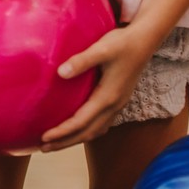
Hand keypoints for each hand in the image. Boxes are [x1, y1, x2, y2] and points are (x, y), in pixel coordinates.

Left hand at [40, 26, 161, 150]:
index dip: (62, 132)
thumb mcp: (101, 48)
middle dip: (65, 142)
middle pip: (87, 133)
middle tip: (43, 148)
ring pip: (95, 130)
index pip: (81, 122)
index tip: (43, 137)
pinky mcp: (118, 100)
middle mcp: (114, 105)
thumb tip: (60, 73)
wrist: (145, 40)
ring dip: (75, 139)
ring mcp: (118, 104)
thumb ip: (81, 61)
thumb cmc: (122, 43)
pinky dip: (86, 131)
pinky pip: (101, 124)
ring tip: (56, 143)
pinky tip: (77, 129)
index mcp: (108, 97)